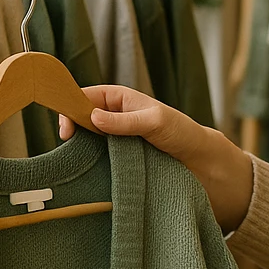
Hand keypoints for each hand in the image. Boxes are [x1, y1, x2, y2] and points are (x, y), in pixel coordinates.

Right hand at [59, 84, 256, 232]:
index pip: (84, 96)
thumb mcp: (155, 122)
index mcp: (119, 98)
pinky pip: (97, 158)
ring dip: (80, 149)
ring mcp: (114, 138)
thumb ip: (125, 120)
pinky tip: (89, 173)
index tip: (67, 130)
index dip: (71, 107)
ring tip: (78, 162)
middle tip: (69, 147)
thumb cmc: (181, 133)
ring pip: (86, 140)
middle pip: (80, 118)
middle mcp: (113, 116)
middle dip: (71, 129)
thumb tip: (92, 117)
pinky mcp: (118, 158)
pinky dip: (91, 164)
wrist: (201, 163)